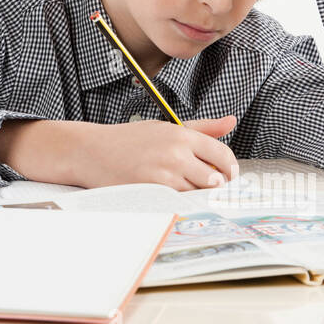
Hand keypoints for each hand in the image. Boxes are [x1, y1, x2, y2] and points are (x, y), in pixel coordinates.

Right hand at [74, 116, 239, 190]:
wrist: (92, 151)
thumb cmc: (129, 140)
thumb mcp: (165, 127)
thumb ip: (202, 127)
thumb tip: (231, 121)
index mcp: (182, 135)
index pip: (223, 155)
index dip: (230, 169)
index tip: (226, 174)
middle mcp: (176, 154)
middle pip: (215, 180)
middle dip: (213, 185)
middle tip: (202, 183)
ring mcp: (164, 175)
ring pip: (197, 194)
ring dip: (193, 193)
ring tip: (176, 185)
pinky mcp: (152, 192)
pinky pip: (179, 203)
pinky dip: (178, 201)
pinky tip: (166, 192)